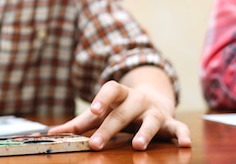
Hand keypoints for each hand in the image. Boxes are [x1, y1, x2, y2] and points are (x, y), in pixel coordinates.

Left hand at [48, 80, 191, 150]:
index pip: (110, 89)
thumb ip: (79, 123)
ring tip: (138, 146)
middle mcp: (136, 100)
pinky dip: (182, 134)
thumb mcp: (101, 113)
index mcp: (119, 94)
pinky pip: (178, 127)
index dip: (101, 99)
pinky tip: (185, 143)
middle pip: (122, 113)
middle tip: (96, 144)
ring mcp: (154, 110)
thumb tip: (50, 132)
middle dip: (108, 129)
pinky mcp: (170, 122)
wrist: (152, 100)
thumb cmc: (119, 109)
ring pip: (150, 120)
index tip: (93, 111)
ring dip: (145, 132)